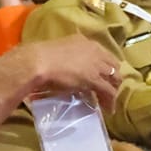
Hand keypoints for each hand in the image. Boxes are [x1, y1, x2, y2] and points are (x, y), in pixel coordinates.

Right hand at [0, 34, 119, 109]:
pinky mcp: (95, 79)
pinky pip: (108, 91)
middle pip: (112, 65)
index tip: (100, 74)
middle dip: (112, 77)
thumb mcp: (56, 53)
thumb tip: (60, 68)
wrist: (36, 62)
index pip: (102, 54)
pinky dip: (110, 101)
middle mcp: (94, 51)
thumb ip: (63, 58)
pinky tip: (108, 109)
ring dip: (112, 89)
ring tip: (107, 100)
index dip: (104, 65)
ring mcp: (96, 65)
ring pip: (114, 78)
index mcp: (83, 41)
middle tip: (107, 88)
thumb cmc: (38, 57)